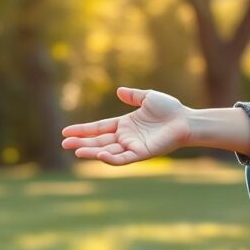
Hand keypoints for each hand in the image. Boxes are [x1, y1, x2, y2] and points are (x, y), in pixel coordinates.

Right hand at [61, 87, 190, 165]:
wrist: (186, 120)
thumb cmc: (170, 109)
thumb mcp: (148, 97)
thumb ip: (133, 95)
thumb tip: (119, 91)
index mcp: (124, 125)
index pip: (98, 129)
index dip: (82, 130)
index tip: (65, 132)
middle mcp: (125, 137)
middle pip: (98, 141)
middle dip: (81, 143)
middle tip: (64, 143)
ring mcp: (132, 146)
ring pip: (107, 151)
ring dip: (91, 152)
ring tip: (76, 151)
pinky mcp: (141, 153)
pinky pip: (123, 158)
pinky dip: (111, 158)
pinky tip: (100, 155)